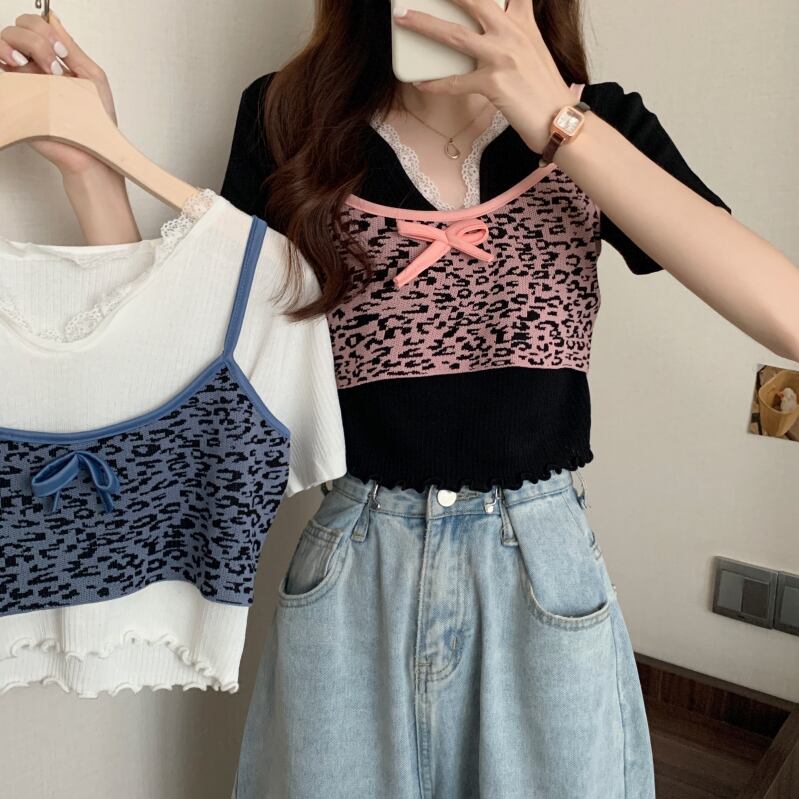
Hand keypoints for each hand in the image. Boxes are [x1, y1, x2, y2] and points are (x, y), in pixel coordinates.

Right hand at [0, 9, 118, 176]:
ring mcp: (22, 81)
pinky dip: (1, 56)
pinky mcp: (14, 96)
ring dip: (16, 44)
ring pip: (2, 44)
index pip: (35, 26)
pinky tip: (16, 66)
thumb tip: (54, 19)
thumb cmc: (95, 123)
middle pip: (17, 30)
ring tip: (30, 63)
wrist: (91, 153)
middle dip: (35, 39)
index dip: (45, 30)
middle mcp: (35, 67)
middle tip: (53, 66)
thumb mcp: (92, 78)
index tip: (62, 53)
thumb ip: (73, 49)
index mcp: (53, 60)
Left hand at [392, 0, 574, 152]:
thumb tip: (488, 31)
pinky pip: (455, 82)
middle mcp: (511, 33)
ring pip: (455, 35)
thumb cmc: (544, 90)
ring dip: (425, 24)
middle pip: (473, 0)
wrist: (559, 119)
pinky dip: (435, 84)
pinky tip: (420, 83)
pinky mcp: (493, 83)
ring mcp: (501, 57)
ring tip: (404, 18)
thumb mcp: (534, 49)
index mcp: (523, 22)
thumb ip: (515, 32)